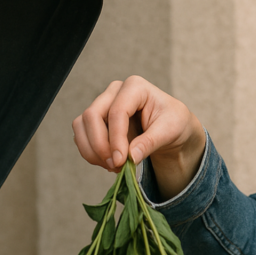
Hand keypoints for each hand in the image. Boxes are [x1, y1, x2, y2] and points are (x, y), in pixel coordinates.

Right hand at [72, 76, 205, 197]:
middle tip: (116, 166)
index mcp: (135, 87)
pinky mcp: (96, 120)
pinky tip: (110, 163)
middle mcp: (114, 92)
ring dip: (92, 151)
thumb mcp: (170, 132)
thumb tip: (130, 156)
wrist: (171, 129)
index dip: (116, 138)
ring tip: (114, 167)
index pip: (117, 112)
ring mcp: (102, 104)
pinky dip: (91, 153)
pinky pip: (82, 136)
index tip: (120, 161)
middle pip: (92, 116)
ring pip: (81, 126)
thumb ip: (149, 142)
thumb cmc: (173, 123)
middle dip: (100, 145)